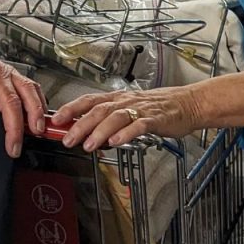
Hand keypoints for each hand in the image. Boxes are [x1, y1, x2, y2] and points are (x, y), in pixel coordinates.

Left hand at [0, 45, 45, 157]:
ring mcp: (6, 72)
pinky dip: (38, 100)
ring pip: (27, 92)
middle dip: (14, 129)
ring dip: (34, 113)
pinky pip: (31, 86)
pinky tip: (40, 115)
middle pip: (11, 102)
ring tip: (37, 131)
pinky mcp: (12, 73)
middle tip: (13, 148)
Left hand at [51, 85, 202, 151]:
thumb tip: (86, 132)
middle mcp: (125, 101)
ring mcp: (140, 109)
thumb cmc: (157, 108)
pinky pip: (138, 125)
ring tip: (89, 145)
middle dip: (80, 124)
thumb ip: (109, 120)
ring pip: (115, 117)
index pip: (89, 100)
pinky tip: (116, 142)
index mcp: (117, 98)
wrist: (186, 104)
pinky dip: (126, 133)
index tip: (56, 119)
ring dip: (100, 131)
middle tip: (68, 138)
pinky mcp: (155, 119)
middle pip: (98, 110)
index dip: (71, 108)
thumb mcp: (129, 110)